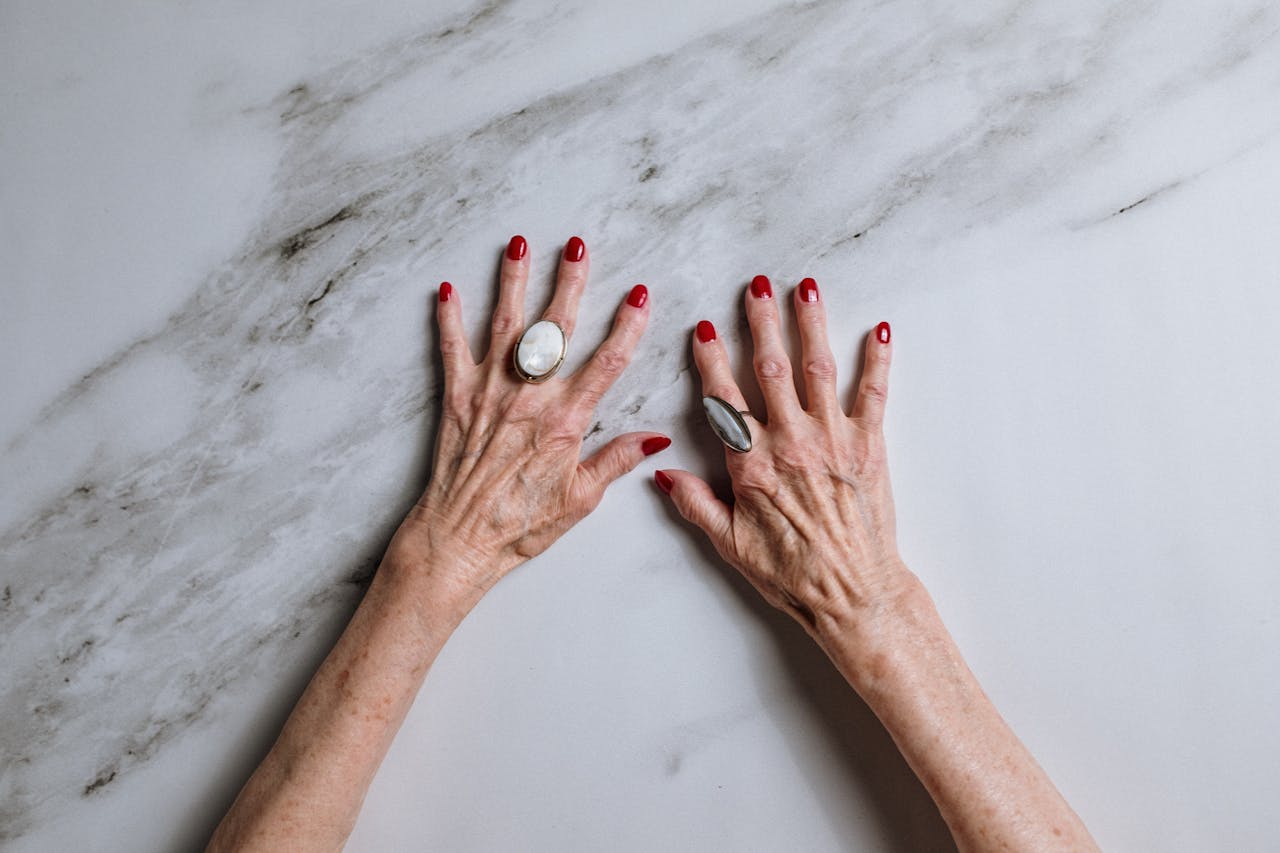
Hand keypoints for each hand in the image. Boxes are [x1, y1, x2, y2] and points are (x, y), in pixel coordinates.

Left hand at [389, 235, 667, 611]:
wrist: (460, 538)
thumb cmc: (521, 525)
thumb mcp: (581, 499)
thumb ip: (617, 460)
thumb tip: (656, 439)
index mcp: (566, 421)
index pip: (607, 362)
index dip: (627, 325)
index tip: (640, 295)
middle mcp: (529, 398)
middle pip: (555, 328)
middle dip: (569, 282)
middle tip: (578, 246)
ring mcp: (490, 393)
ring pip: (506, 326)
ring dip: (513, 282)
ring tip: (520, 245)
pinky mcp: (456, 399)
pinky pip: (452, 349)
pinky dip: (449, 318)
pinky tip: (448, 289)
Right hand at [658, 275, 912, 634]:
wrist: (854, 594)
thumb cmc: (792, 575)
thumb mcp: (731, 546)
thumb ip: (696, 504)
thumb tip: (663, 473)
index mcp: (752, 465)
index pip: (724, 400)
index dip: (712, 361)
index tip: (703, 328)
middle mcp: (791, 443)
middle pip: (772, 369)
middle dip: (762, 323)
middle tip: (757, 286)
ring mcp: (832, 441)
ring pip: (819, 369)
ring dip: (811, 325)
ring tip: (807, 288)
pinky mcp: (869, 448)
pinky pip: (873, 395)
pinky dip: (877, 361)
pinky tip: (879, 331)